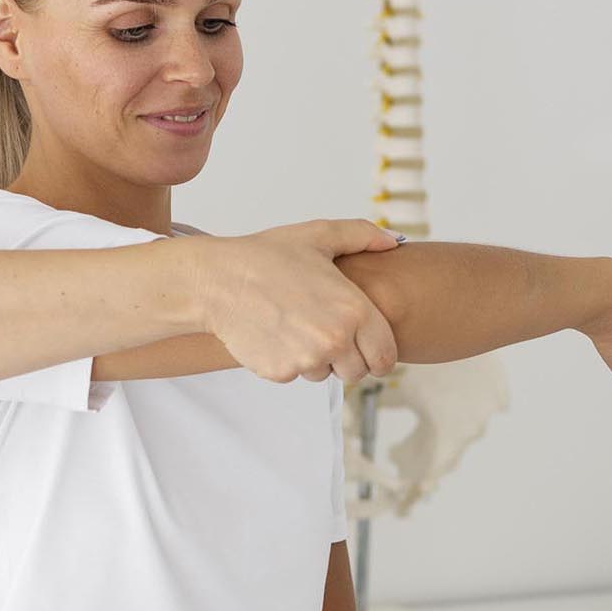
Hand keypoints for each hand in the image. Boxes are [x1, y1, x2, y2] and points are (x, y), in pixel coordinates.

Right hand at [198, 220, 403, 383]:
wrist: (216, 280)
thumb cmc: (266, 256)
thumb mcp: (318, 235)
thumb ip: (362, 236)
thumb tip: (394, 241)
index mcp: (354, 311)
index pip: (385, 358)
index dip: (378, 355)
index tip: (366, 348)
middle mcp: (335, 340)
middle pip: (358, 372)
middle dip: (346, 358)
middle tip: (325, 333)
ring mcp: (306, 359)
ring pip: (325, 374)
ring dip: (316, 359)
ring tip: (295, 326)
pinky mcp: (280, 372)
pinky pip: (295, 375)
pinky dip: (288, 361)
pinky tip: (275, 333)